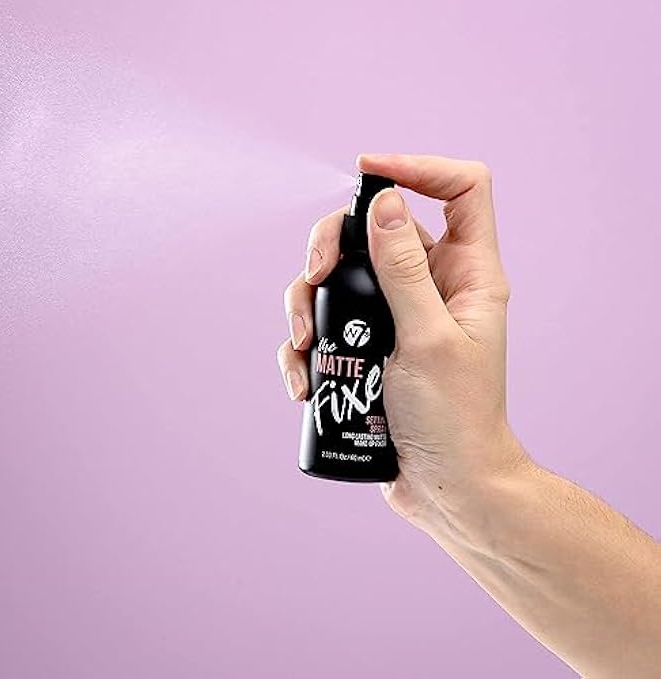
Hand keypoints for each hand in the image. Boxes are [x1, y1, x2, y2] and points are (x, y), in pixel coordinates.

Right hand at [278, 153, 528, 537]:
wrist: (445, 487)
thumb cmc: (454, 421)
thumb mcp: (428, 340)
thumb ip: (404, 269)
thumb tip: (385, 203)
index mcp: (466, 274)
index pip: (460, 189)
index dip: (416, 167)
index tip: (365, 172)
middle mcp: (430, 287)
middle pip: (374, 228)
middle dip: (330, 244)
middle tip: (312, 275)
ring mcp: (395, 318)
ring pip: (339, 277)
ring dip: (306, 301)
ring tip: (303, 344)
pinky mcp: (368, 348)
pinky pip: (327, 324)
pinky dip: (306, 344)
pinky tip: (302, 380)